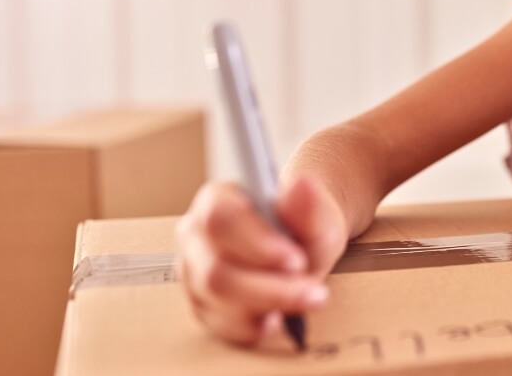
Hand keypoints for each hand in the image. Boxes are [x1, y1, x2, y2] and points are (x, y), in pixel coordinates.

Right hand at [175, 172, 347, 345]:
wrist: (301, 247)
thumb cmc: (302, 227)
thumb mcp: (317, 215)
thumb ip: (309, 204)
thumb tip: (302, 184)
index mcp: (217, 200)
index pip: (221, 220)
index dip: (257, 244)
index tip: (295, 260)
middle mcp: (197, 235)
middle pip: (215, 269)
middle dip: (268, 287)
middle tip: (312, 291)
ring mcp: (194, 271)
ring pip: (215, 298)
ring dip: (265, 306)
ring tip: (305, 300)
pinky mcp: (201, 303)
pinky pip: (217, 324)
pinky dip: (251, 326)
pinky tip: (279, 318)